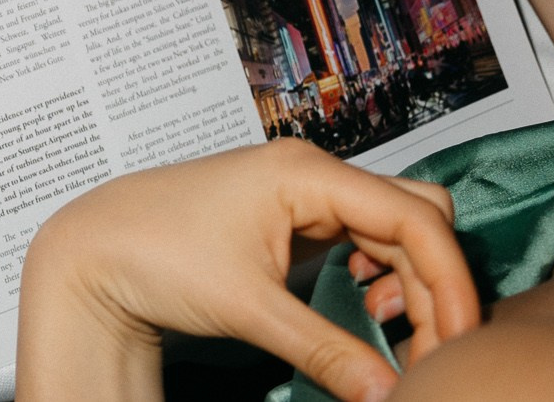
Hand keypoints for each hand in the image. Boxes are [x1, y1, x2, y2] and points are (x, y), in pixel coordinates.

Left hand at [18, 139, 479, 401]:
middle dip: (436, 285)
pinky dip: (381, 278)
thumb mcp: (248, 308)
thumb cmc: (154, 255)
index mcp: (307, 173)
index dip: (450, 281)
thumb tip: (390, 392)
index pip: (417, 218)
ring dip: (410, 287)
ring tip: (396, 340)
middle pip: (416, 221)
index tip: (458, 340)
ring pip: (395, 234)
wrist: (95, 251)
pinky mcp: (293, 220)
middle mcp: (312, 174)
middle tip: (428, 353)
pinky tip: (367, 311)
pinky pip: (364, 242)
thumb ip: (326, 350)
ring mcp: (303, 195)